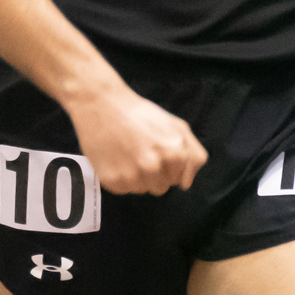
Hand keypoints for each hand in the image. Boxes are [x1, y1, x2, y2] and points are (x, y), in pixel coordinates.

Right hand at [64, 84, 207, 194]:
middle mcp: (155, 167)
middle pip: (159, 188)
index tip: (154, 153)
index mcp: (175, 154)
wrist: (100, 104)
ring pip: (140, 190)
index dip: (166, 168)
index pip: (177, 180)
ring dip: (134, 177)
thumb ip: (193, 155)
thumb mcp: (177, 126)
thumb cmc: (139, 114)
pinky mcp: (113, 180)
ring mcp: (133, 175)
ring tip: (125, 154)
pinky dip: (118, 177)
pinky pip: (121, 189)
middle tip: (139, 153)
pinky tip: (114, 159)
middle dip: (152, 175)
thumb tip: (185, 184)